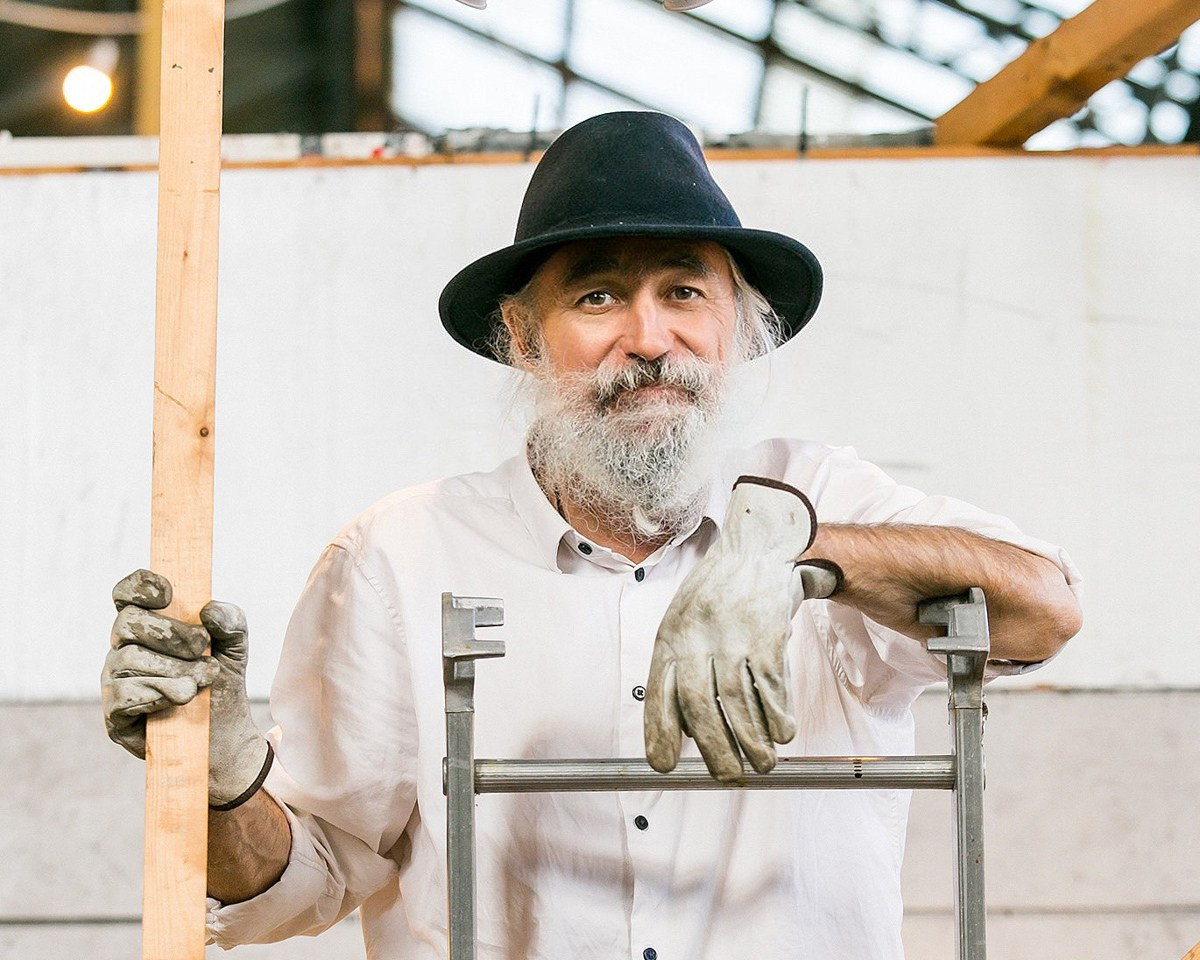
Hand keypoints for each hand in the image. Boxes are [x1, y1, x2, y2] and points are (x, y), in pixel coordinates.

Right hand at [102, 569, 271, 808]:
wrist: (224, 733)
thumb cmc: (220, 681)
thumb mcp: (235, 647)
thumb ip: (231, 620)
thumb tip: (209, 610)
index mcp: (148, 623)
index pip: (126, 593)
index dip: (139, 586)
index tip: (169, 592)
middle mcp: (124, 647)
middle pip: (127, 622)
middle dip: (171, 633)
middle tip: (202, 649)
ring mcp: (115, 680)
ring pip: (129, 659)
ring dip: (175, 669)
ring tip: (202, 681)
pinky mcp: (114, 714)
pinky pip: (123, 694)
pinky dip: (159, 693)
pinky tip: (182, 698)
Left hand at [643, 478, 836, 781]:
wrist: (757, 548)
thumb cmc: (718, 593)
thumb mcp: (685, 622)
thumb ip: (681, 668)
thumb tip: (686, 728)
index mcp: (671, 637)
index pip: (659, 692)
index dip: (659, 732)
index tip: (662, 766)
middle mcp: (697, 637)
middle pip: (698, 704)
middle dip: (713, 748)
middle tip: (726, 776)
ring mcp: (732, 635)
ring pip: (736, 700)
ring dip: (751, 740)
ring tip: (762, 764)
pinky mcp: (766, 633)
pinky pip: (770, 684)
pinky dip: (777, 714)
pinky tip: (782, 731)